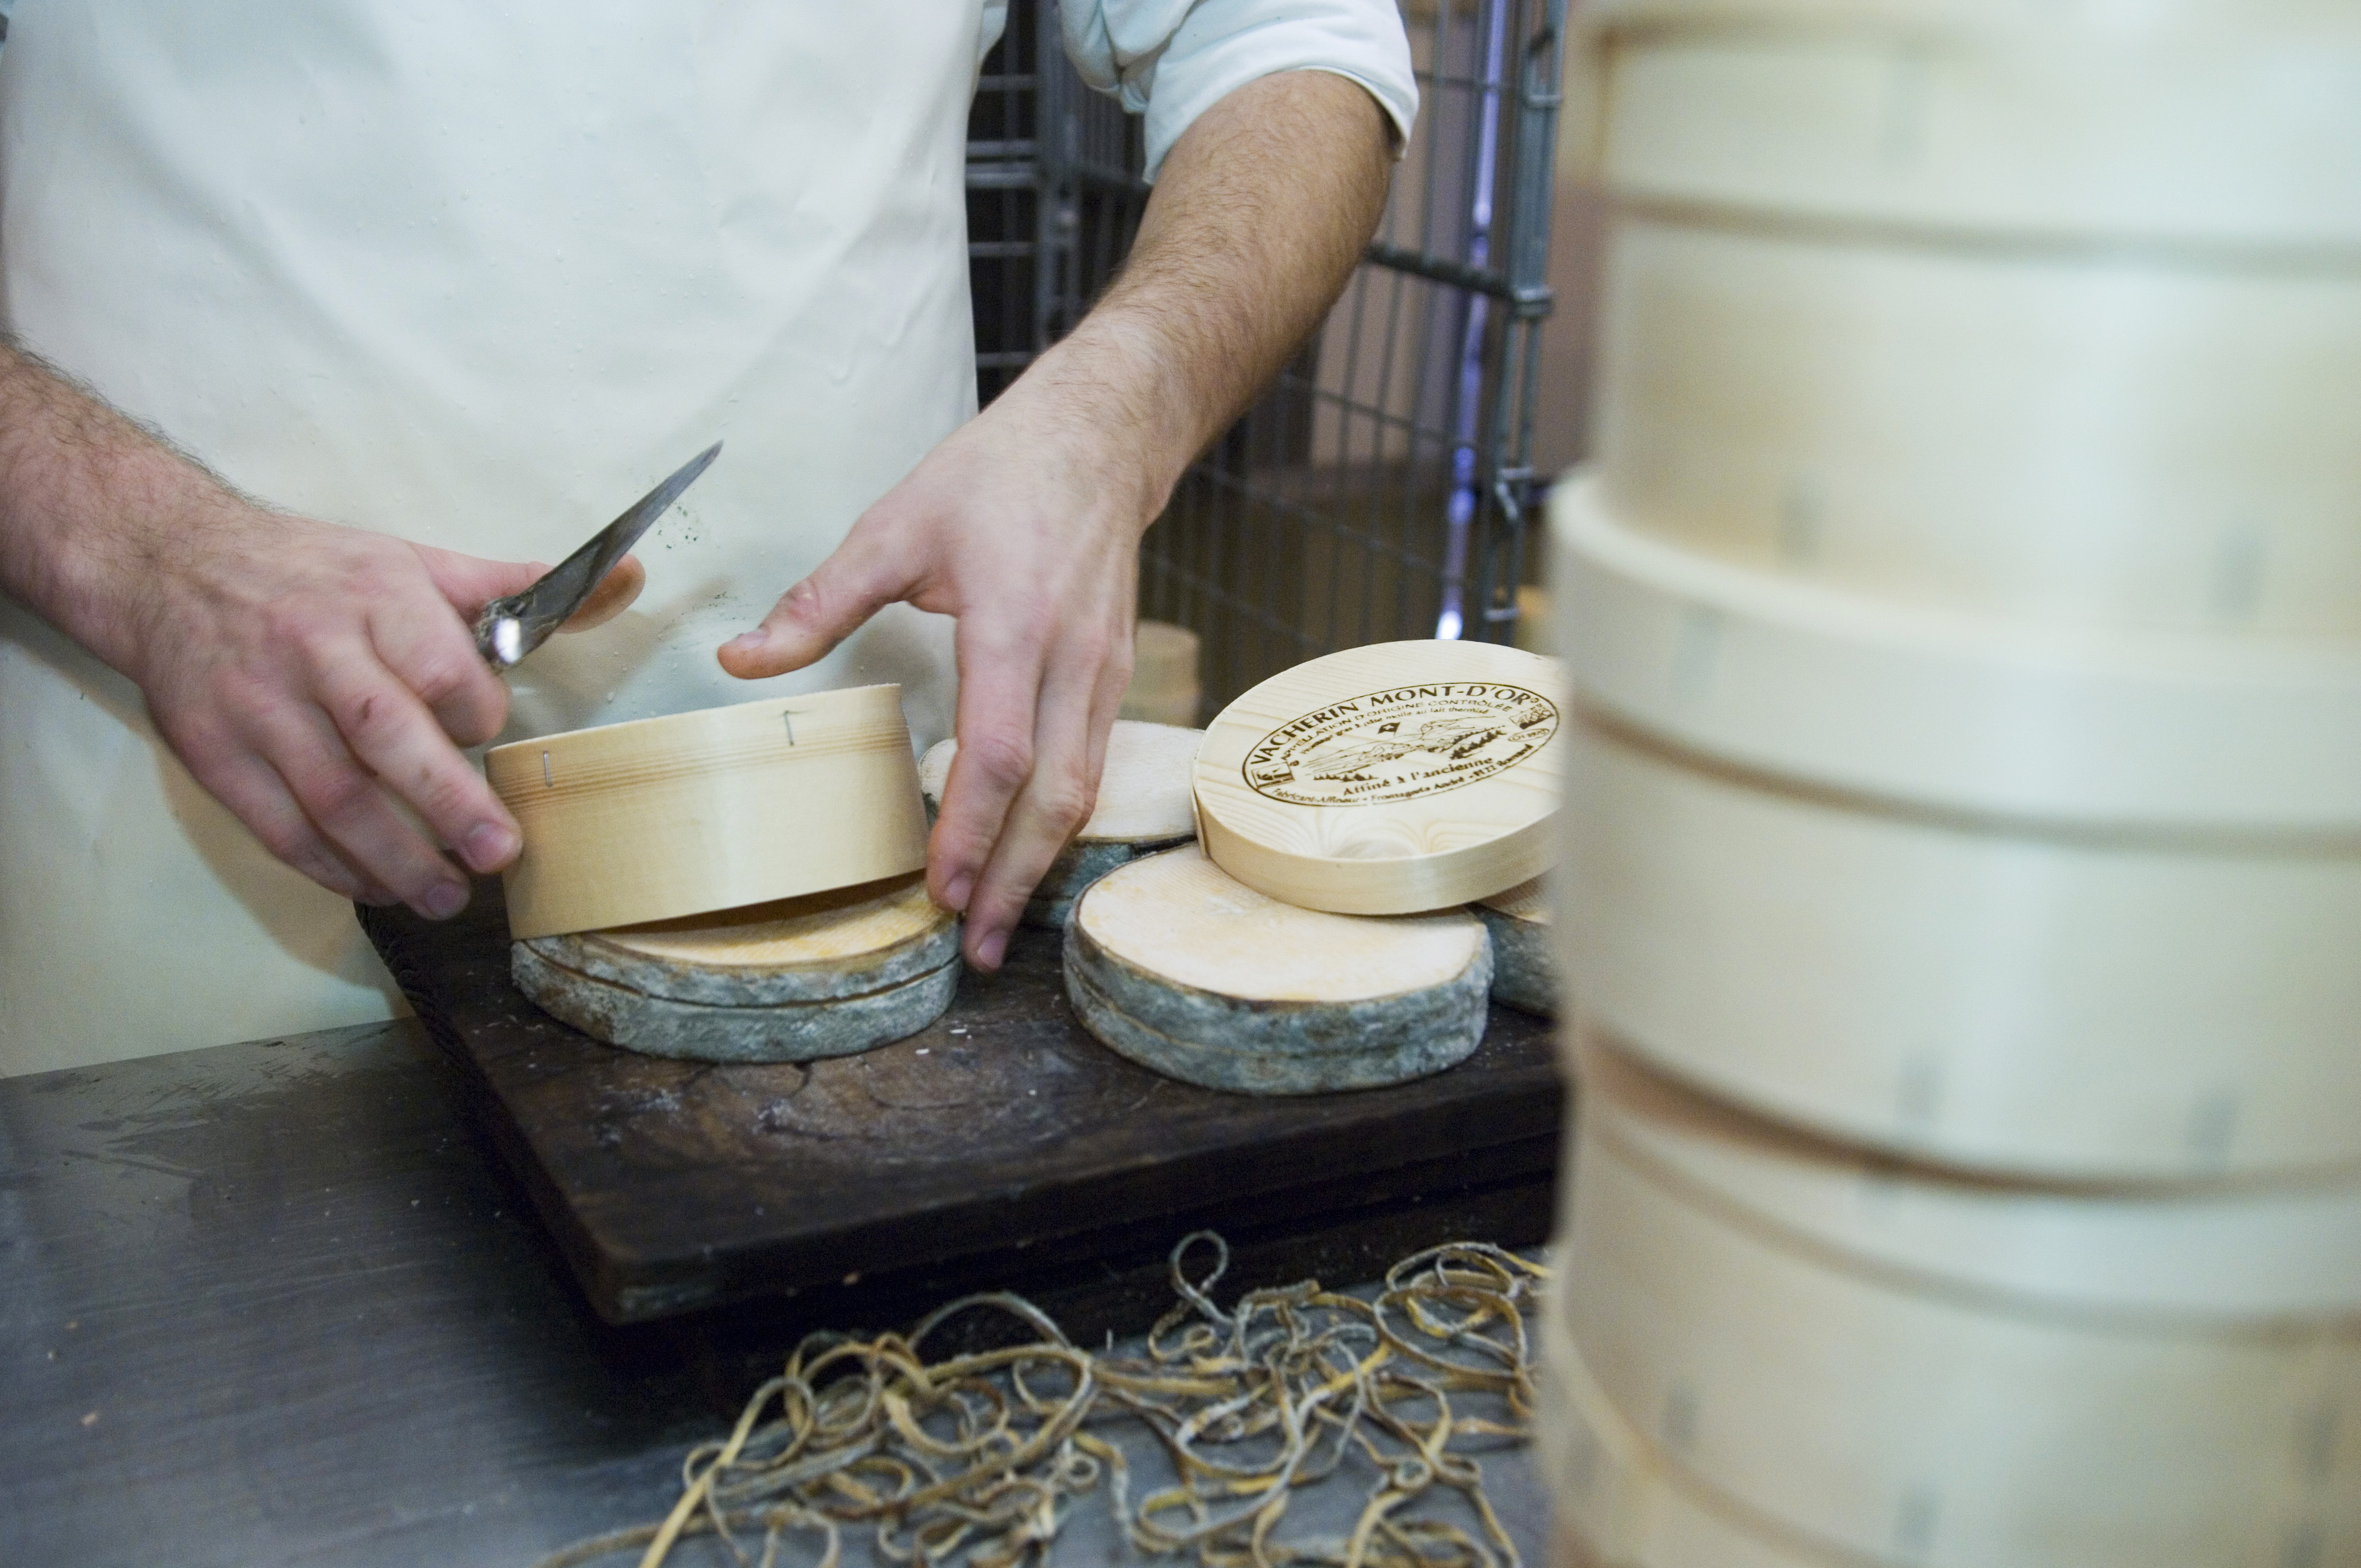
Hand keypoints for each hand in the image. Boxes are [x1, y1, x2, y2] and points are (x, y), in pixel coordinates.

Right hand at [122, 501, 642, 917]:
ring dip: (393, 859)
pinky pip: (278, 826)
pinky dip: (330, 868)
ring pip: (330, 797)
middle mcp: (313, 653)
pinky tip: (376, 889)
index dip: (475, 712)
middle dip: (446, 803)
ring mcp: (258, 707)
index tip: (492, 735)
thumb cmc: (316, 573)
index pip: (438, 667)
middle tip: (496, 856)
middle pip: (384, 737)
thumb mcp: (415, 562)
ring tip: (446, 899)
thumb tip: (624, 581)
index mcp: (374, 601)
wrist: (172, 566)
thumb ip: (517, 587)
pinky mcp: (215, 753)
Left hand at [718, 382, 1149, 969]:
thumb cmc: (996, 477)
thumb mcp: (896, 526)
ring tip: (997, 924)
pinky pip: (1091, 766)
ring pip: (1083, 790)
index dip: (968, 830)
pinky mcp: (1114, 677)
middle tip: (976, 948)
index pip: (998, 752)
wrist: (1097, 440)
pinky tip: (1023, 858)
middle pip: (1053, 795)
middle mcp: (1071, 658)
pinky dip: (1058, 823)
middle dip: (1013, 879)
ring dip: (1040, 865)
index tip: (937, 889)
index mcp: (1013, 623)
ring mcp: (1104, 672)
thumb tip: (739, 661)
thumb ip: (819, 602)